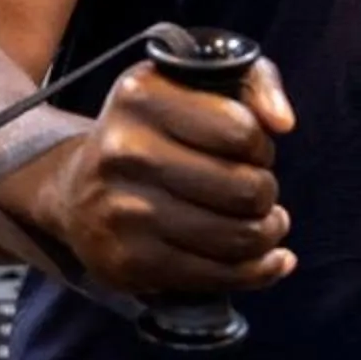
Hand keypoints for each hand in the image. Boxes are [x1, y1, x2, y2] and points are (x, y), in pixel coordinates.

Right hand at [28, 56, 297, 297]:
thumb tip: (284, 122)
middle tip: (255, 190)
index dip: (259, 145)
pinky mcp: (130, 263)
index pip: (241, 131)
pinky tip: (270, 260)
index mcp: (141, 97)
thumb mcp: (193, 83)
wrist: (76, 190)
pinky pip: (218, 277)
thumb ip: (253, 82)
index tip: (249, 150)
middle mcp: (126, 151)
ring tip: (265, 223)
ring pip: (238, 236)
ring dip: (267, 232)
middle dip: (266, 192)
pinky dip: (258, 271)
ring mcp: (124, 212)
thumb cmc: (152, 132)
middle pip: (245, 188)